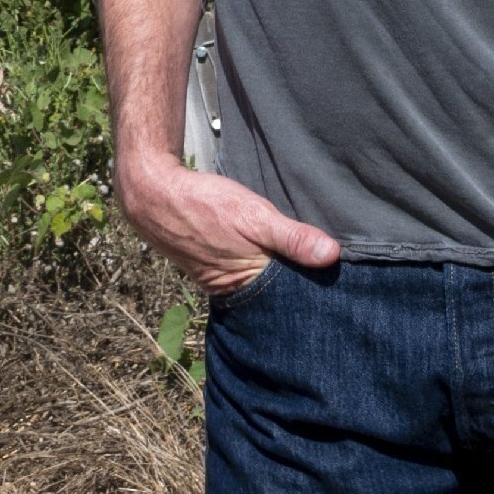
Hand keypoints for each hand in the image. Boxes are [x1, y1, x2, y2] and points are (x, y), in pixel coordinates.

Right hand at [117, 150, 341, 295]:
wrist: (153, 194)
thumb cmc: (204, 205)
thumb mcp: (255, 216)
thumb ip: (292, 237)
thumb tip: (332, 256)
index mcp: (244, 284)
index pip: (289, 300)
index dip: (313, 291)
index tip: (340, 287)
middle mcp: (232, 289)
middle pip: (275, 294)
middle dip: (298, 286)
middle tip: (330, 276)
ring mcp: (219, 278)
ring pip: (259, 282)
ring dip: (279, 274)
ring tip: (307, 265)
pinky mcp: (211, 265)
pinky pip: (244, 271)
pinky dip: (259, 265)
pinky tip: (270, 254)